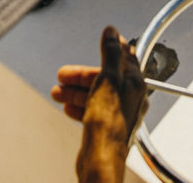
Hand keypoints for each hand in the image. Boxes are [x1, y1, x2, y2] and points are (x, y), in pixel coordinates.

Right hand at [52, 27, 146, 182]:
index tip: (105, 38)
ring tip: (58, 90)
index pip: (125, 57)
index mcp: (135, 84)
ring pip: (95, 94)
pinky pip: (91, 110)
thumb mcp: (108, 79)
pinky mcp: (105, 128)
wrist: (101, 161)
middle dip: (82, 75)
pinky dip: (79, 105)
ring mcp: (117, 114)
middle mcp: (129, 98)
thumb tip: (112, 32)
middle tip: (64, 73)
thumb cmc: (109, 124)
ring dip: (76, 91)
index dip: (113, 47)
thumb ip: (110, 54)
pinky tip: (67, 106)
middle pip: (104, 77)